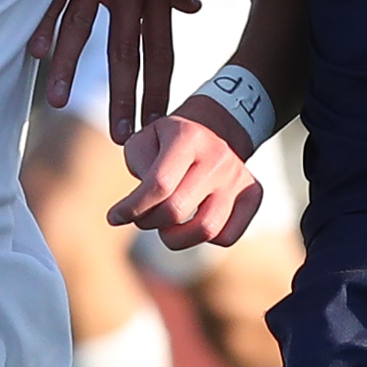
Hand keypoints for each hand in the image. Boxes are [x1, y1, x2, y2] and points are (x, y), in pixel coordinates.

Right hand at [29, 0, 198, 136]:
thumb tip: (193, 8)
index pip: (162, 53)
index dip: (159, 89)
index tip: (157, 124)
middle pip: (126, 54)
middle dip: (124, 96)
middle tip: (120, 136)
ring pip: (83, 30)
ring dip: (69, 69)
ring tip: (58, 102)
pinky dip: (43, 22)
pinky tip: (33, 51)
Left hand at [109, 102, 263, 250]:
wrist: (214, 126)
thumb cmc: (169, 140)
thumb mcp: (145, 140)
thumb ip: (138, 167)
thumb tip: (140, 206)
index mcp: (187, 137)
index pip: (158, 185)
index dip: (131, 208)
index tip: (113, 218)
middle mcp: (218, 156)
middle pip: (176, 211)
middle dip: (148, 221)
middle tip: (141, 218)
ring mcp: (238, 176)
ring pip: (206, 229)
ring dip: (175, 238)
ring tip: (164, 228)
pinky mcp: (253, 194)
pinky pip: (228, 236)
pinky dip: (204, 240)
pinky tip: (191, 225)